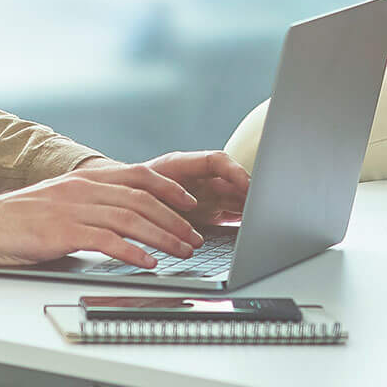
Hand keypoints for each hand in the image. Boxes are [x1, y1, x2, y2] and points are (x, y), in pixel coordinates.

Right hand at [0, 160, 205, 269]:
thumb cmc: (16, 221)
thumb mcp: (59, 203)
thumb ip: (89, 206)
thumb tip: (118, 222)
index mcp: (84, 179)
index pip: (139, 177)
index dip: (168, 189)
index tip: (189, 202)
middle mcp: (83, 189)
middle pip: (142, 200)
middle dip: (174, 219)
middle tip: (193, 237)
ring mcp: (74, 208)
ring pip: (132, 219)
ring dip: (162, 237)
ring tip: (181, 252)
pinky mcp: (64, 231)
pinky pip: (108, 241)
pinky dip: (134, 252)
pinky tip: (148, 263)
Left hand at [132, 150, 250, 224]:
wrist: (125, 200)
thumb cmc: (133, 187)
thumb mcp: (146, 187)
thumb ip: (164, 191)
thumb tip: (188, 203)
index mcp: (185, 165)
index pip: (217, 161)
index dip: (235, 171)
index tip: (246, 185)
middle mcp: (200, 178)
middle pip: (232, 181)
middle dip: (249, 191)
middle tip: (262, 205)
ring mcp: (207, 195)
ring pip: (235, 198)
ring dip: (248, 206)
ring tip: (260, 217)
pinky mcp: (210, 212)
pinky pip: (231, 213)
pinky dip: (242, 218)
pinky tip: (251, 225)